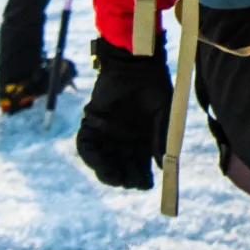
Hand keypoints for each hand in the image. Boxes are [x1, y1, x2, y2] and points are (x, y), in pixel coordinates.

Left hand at [77, 36, 171, 189]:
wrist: (137, 64)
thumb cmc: (154, 86)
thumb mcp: (163, 116)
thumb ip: (160, 140)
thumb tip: (163, 167)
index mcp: (141, 138)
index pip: (139, 165)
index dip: (141, 177)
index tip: (146, 185)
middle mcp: (123, 138)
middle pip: (121, 166)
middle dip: (126, 178)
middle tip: (131, 183)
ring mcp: (106, 132)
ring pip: (102, 161)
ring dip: (107, 173)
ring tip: (116, 179)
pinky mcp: (91, 123)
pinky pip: (86, 146)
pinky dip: (92, 159)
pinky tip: (102, 165)